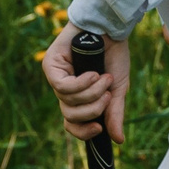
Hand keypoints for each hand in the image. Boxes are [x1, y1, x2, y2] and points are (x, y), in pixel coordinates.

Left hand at [41, 23, 128, 142]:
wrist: (110, 28)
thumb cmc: (113, 55)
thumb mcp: (118, 89)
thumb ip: (114, 113)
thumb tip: (119, 140)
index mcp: (78, 97)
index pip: (72, 124)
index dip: (83, 132)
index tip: (99, 129)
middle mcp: (64, 90)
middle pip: (70, 116)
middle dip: (92, 109)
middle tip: (108, 95)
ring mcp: (56, 77)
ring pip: (67, 101)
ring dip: (91, 93)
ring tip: (104, 78)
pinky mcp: (50, 65)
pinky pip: (62, 87)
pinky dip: (81, 84)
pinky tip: (92, 74)